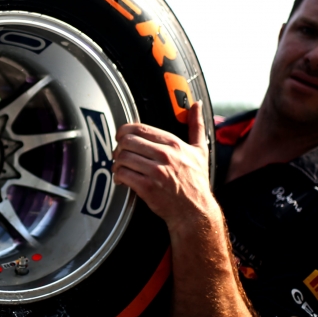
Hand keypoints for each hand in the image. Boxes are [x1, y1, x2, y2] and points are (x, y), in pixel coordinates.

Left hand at [112, 102, 216, 232]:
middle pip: (127, 141)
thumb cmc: (196, 182)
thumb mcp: (200, 151)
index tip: (123, 138)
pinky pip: (123, 174)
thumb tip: (196, 105)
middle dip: (118, 147)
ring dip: (117, 162)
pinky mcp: (147, 188)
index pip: (139, 128)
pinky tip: (122, 179)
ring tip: (120, 166)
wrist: (195, 211)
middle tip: (120, 153)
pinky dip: (118, 176)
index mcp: (174, 144)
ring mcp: (156, 172)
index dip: (125, 131)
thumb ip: (196, 126)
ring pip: (122, 157)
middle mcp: (165, 155)